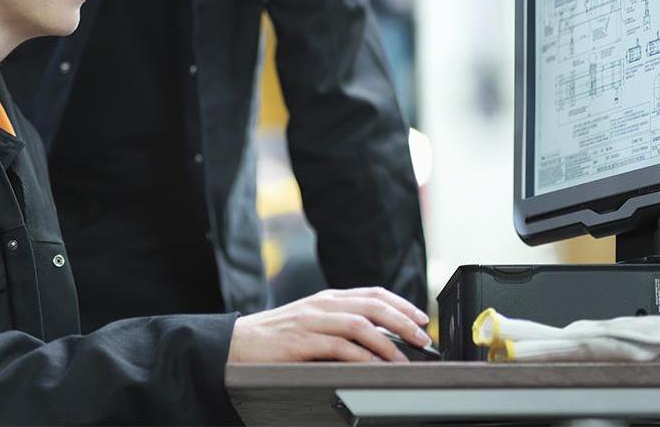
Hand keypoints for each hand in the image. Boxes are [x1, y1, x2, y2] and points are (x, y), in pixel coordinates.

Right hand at [227, 287, 431, 362]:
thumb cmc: (274, 338)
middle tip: (423, 338)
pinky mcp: (302, 340)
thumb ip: (338, 325)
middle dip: (404, 322)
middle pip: (373, 306)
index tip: (422, 318)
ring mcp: (312, 321)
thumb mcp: (310, 322)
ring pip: (361, 324)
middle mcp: (323, 304)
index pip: (373, 293)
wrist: (236, 344)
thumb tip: (378, 340)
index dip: (402, 304)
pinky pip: (340, 347)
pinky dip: (362, 357)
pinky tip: (374, 366)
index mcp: (327, 298)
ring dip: (389, 342)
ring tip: (405, 358)